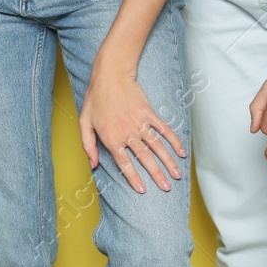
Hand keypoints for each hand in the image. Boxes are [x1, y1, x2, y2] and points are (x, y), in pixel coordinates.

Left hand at [80, 65, 185, 193]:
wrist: (110, 75)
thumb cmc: (95, 99)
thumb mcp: (84, 122)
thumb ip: (87, 145)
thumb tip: (93, 165)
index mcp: (110, 137)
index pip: (124, 162)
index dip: (133, 177)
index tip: (143, 190)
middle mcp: (126, 132)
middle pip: (144, 157)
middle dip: (156, 174)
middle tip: (166, 188)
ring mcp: (139, 122)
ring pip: (156, 146)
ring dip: (168, 161)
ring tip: (176, 175)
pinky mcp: (148, 112)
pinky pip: (163, 129)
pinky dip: (174, 141)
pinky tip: (181, 152)